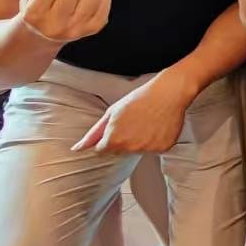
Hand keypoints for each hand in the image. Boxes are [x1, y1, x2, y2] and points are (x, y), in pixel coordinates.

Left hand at [73, 70, 196, 153]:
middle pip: (120, 151)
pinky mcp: (163, 148)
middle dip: (123, 140)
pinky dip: (155, 140)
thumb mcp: (112, 113)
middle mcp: (130, 148)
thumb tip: (77, 149)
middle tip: (134, 121)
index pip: (102, 151)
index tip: (116, 128)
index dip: (107, 139)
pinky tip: (158, 126)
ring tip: (147, 122)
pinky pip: (154, 149)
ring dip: (139, 141)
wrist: (168, 93)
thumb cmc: (138, 99)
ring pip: (138, 150)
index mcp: (114, 140)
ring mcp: (147, 149)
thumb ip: (94, 134)